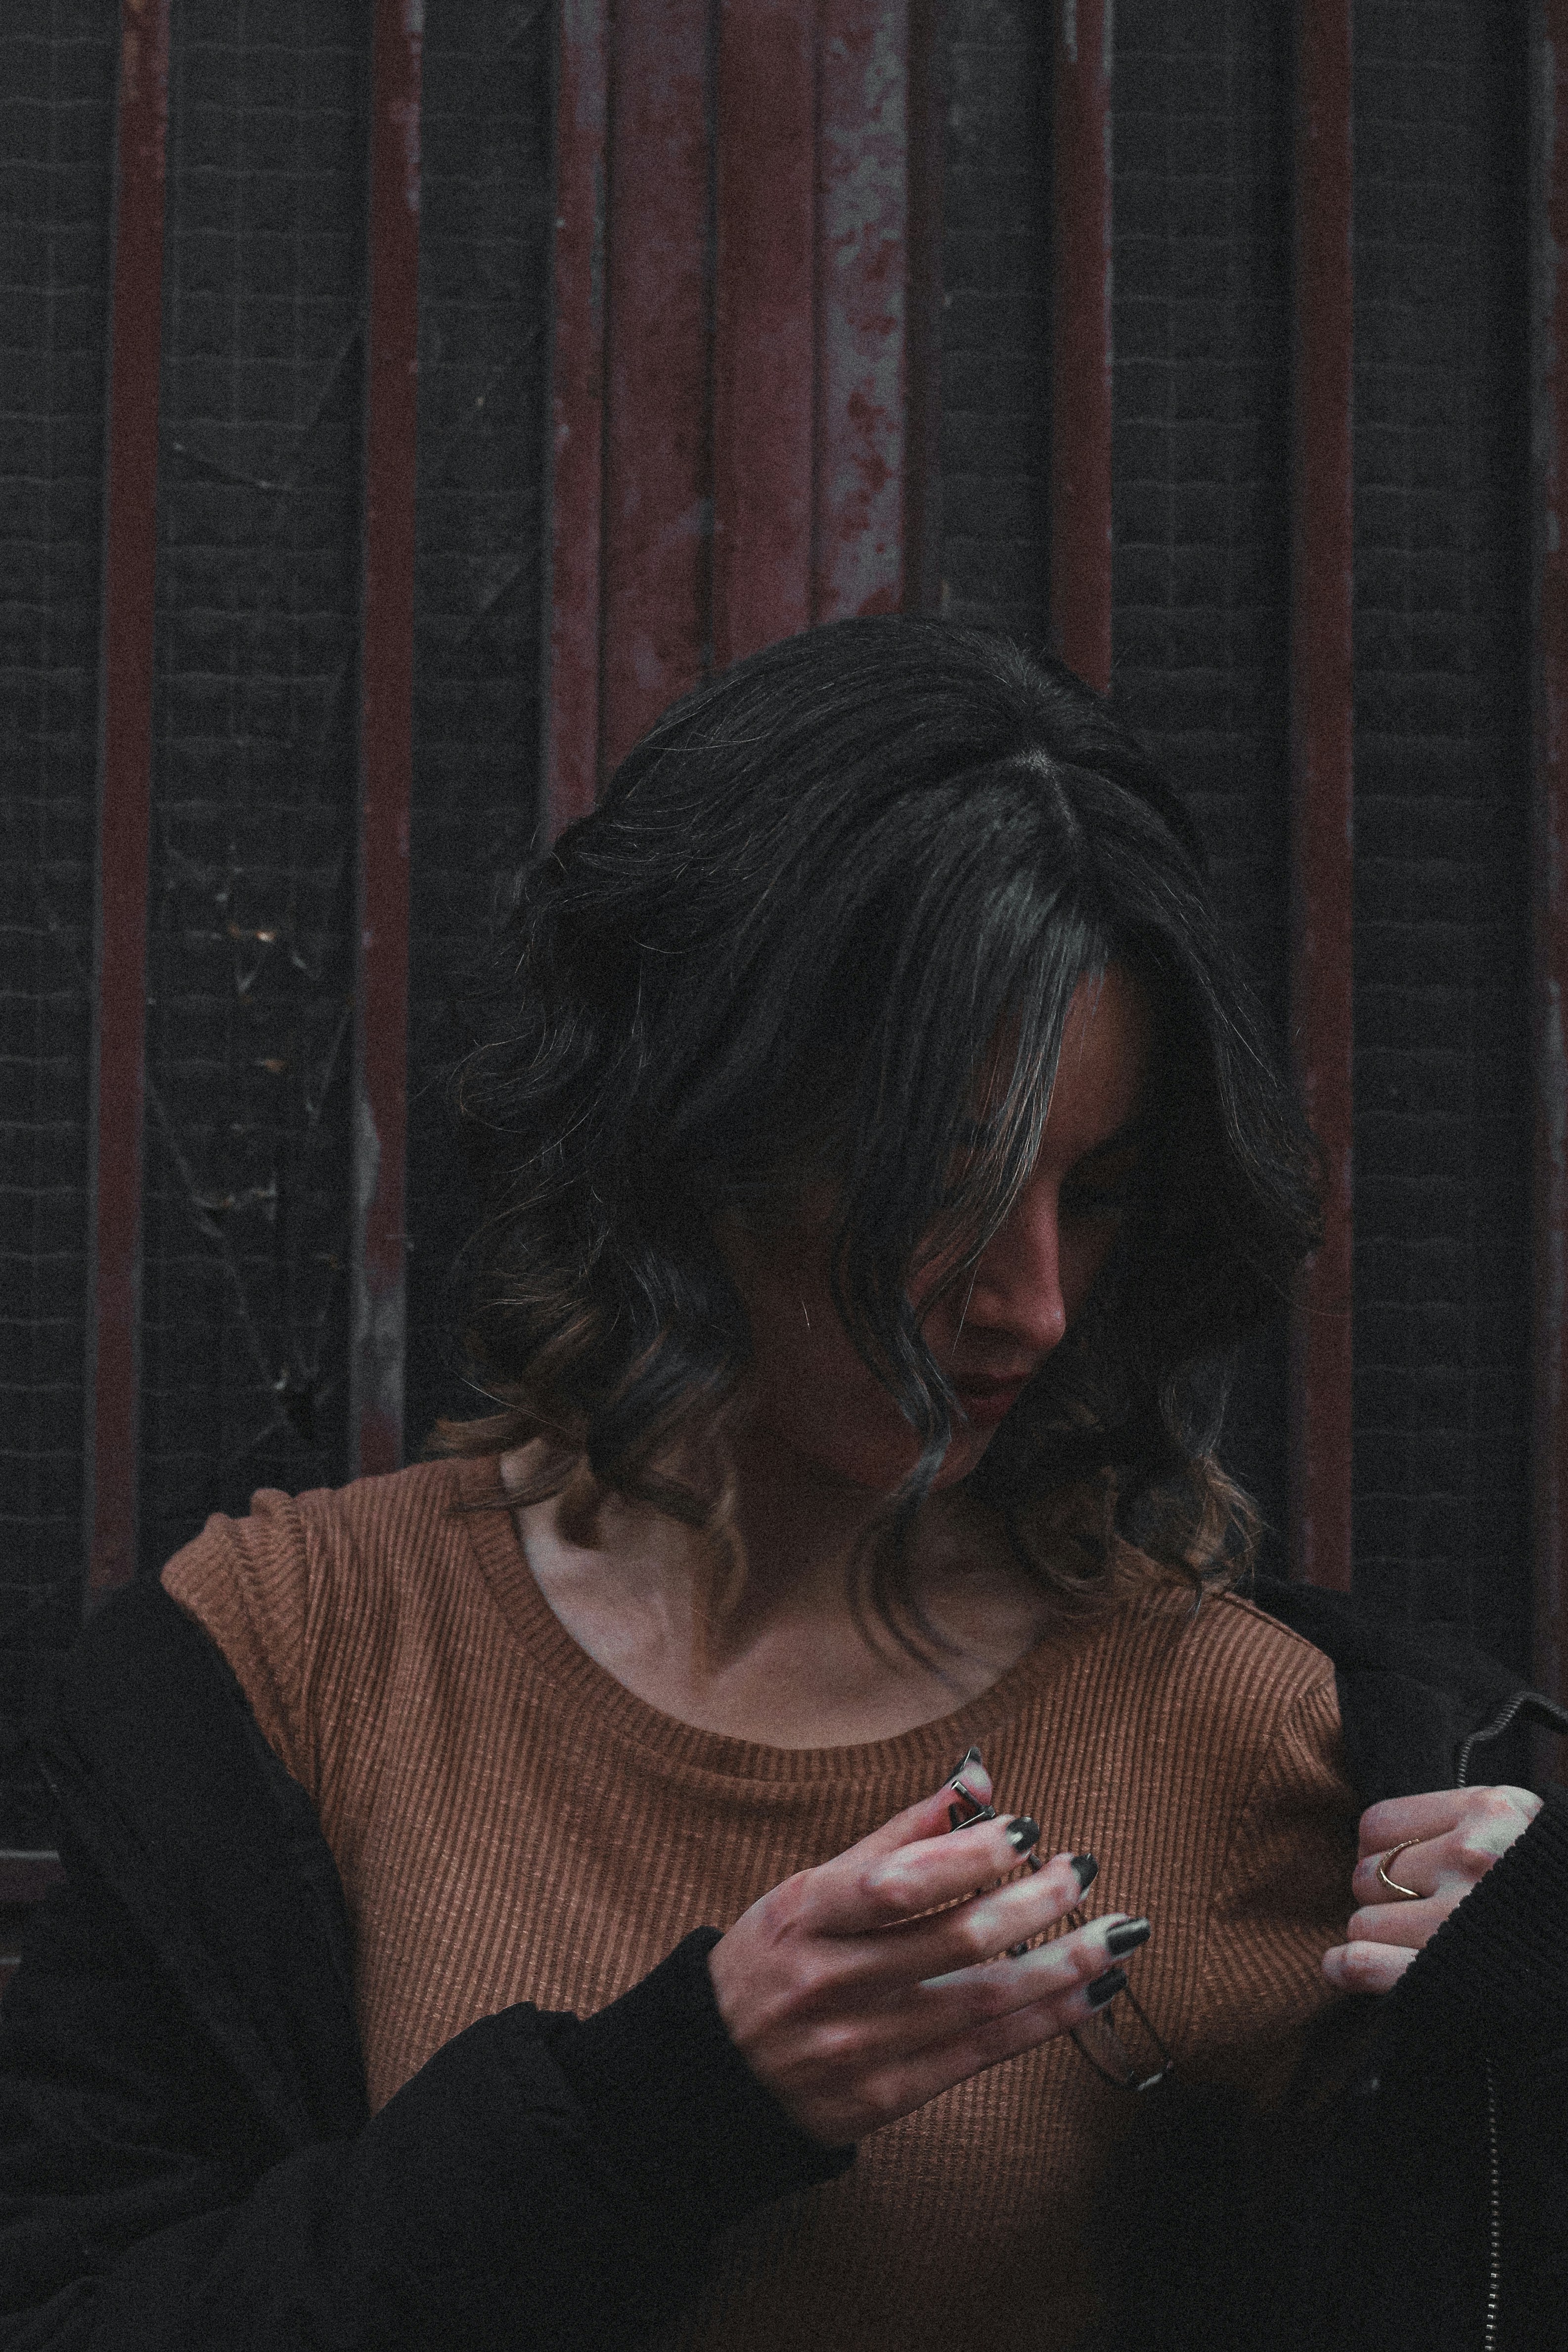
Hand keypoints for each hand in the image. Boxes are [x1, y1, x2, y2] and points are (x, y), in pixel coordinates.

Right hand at [707, 1759, 1148, 2144]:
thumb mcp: (811, 1888)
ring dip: (1061, 1966)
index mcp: (808, 1915)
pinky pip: (981, 2055)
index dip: (971, 1855)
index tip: (1028, 1830)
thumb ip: (899, 1835)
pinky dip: (1044, 2023)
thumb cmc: (774, 1960)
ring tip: (1116, 1935)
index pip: (901, 1882)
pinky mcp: (885, 2097)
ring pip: (980, 2003)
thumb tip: (978, 1780)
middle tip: (1082, 1870)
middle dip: (1033, 1903)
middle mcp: (831, 1982)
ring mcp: (858, 2047)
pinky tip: (1091, 1995)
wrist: (714, 2075)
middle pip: (953, 1941)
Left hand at [1321, 1784, 1542, 1994]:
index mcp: (1488, 1811)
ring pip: (1364, 1922)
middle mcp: (1472, 1857)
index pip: (1378, 1825)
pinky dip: (1349, 1968)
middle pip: (1368, 1875)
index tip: (1406, 1870)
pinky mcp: (1452, 1973)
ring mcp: (1462, 1917)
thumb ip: (1462, 1819)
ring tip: (1422, 1945)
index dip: (1383, 1852)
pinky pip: (1365, 1962)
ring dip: (1381, 1938)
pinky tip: (1343, 1966)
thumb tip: (1379, 1839)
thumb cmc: (1554, 1885)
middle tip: (1421, 1914)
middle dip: (1384, 1897)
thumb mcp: (1523, 1826)